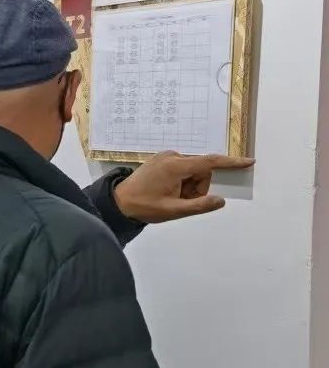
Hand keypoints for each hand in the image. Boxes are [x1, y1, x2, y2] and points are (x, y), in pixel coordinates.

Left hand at [113, 151, 254, 222]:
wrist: (118, 202)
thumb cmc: (144, 206)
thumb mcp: (173, 211)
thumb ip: (199, 206)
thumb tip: (220, 200)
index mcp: (176, 166)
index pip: (210, 162)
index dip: (231, 163)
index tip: (248, 162)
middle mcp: (172, 156)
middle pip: (201, 170)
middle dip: (197, 187)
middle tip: (180, 201)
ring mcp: (165, 157)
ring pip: (192, 171)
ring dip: (188, 186)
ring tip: (170, 197)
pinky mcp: (161, 160)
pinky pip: (181, 169)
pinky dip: (181, 182)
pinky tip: (167, 191)